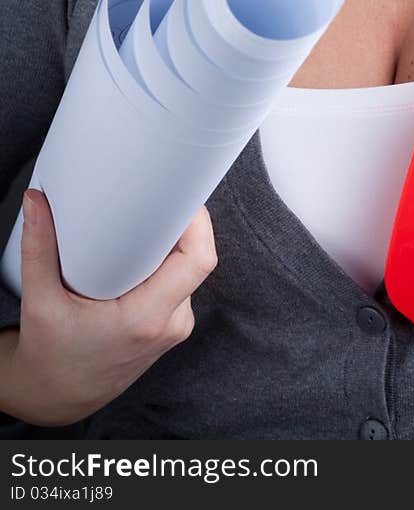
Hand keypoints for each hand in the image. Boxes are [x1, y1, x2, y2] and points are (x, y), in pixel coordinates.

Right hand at [0, 188, 216, 425]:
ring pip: (189, 271)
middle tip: (152, 202)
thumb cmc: (50, 356)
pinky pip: (181, 284)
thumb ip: (38, 247)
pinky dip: (167, 264)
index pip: (197, 261)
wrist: (57, 397)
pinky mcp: (171, 326)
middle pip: (195, 259)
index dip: (197, 223)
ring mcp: (174, 327)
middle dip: (179, 226)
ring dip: (173, 246)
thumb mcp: (40, 302)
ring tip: (144, 226)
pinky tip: (144, 253)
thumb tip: (36, 199)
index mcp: (145, 319)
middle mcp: (169, 324)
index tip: (178, 196)